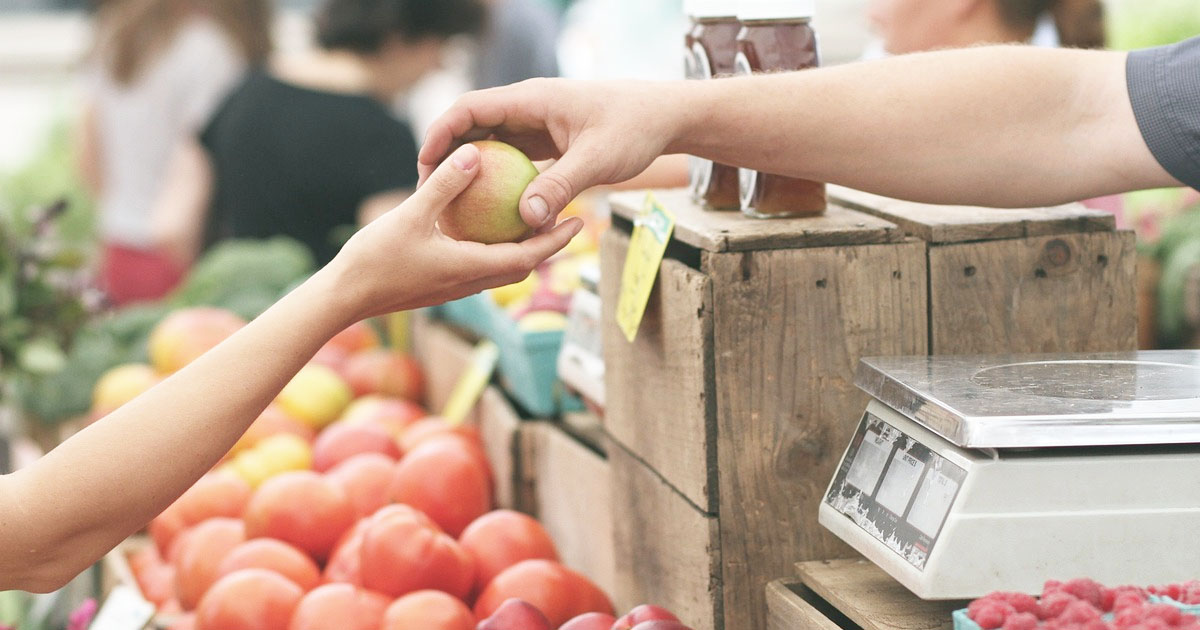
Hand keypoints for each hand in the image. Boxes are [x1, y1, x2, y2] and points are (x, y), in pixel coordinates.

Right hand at [327, 143, 583, 320]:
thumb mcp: (410, 215)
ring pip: (500, 268)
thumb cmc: (374, 260)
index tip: (579, 222)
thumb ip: (444, 185)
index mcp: (470, 269)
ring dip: (521, 248)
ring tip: (533, 220)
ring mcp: (454, 287)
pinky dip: (493, 249)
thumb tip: (474, 154)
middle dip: (547, 245)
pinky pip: (478, 266)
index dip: (556, 240)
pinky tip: (484, 227)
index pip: (527, 257)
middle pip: (521, 266)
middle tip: (567, 218)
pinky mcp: (439, 285)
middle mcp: (468, 283)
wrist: (343, 298)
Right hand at [418, 79, 682, 229]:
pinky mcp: (547, 141)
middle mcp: (528, 108)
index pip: (470, 108)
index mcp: (531, 99)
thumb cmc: (634, 129)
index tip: (425, 165)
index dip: (441, 134)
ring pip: (491, 144)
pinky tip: (491, 212)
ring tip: (451, 205)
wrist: (664, 117)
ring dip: (471, 170)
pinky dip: (498, 180)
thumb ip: (560, 186)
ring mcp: (536, 124)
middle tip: (429, 193)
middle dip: (447, 156)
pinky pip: (512, 159)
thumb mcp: (597, 160)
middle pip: (472, 126)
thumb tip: (526, 219)